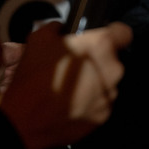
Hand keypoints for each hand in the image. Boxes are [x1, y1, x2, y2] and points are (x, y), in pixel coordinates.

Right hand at [0, 20, 132, 148]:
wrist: (25, 120)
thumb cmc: (34, 79)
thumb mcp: (40, 38)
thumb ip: (58, 28)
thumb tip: (60, 29)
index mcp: (101, 46)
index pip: (123, 33)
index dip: (113, 33)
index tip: (105, 37)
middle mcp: (111, 70)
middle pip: (112, 60)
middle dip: (97, 61)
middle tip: (76, 64)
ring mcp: (109, 94)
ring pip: (107, 82)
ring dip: (94, 82)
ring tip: (70, 86)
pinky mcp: (104, 115)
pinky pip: (101, 103)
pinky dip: (90, 102)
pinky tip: (70, 101)